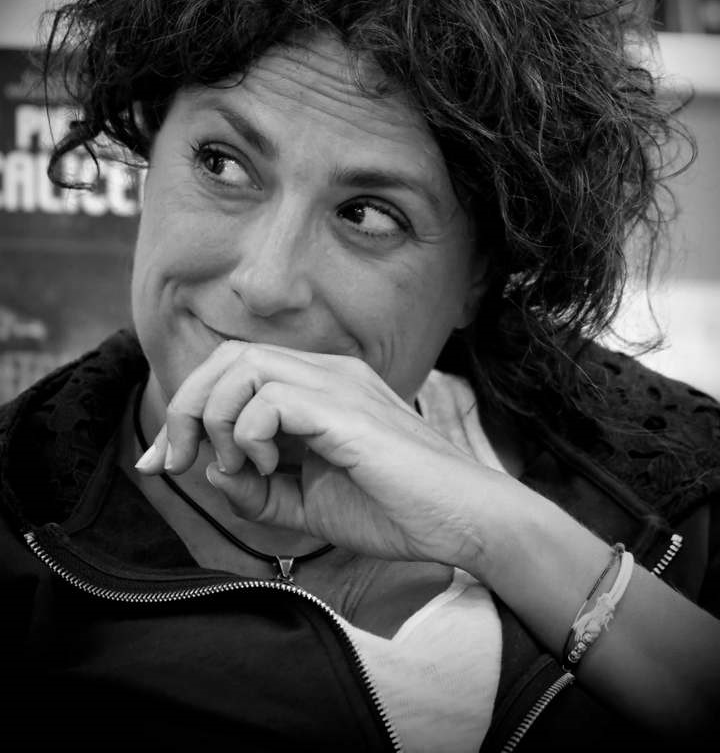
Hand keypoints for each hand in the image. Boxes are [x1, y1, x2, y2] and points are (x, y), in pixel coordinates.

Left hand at [136, 341, 505, 569]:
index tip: (163, 460)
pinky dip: (248, 432)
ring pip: (244, 365)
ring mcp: (339, 385)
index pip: (236, 370)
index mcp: (319, 387)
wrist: (461, 521)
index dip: (189, 408)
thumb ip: (256, 489)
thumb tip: (212, 468)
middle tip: (172, 461)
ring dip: (215, 417)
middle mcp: (326, 373)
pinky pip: (273, 398)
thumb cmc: (394, 510)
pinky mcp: (346, 410)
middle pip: (229, 356)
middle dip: (186, 407)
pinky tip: (267, 463)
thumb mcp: (306, 505)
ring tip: (232, 464)